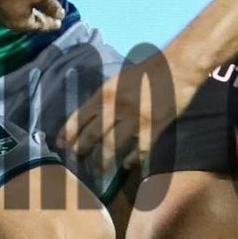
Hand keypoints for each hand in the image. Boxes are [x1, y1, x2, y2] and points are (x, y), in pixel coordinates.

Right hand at [0, 0, 63, 33]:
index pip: (39, 26)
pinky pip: (8, 5)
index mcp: (19, 24)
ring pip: (15, 13)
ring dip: (26, 11)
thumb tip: (61, 15)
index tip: (59, 22)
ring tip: (35, 7)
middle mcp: (6, 21)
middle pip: (26, 21)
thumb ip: (50, 6)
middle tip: (50, 16)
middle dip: (39, 18)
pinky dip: (17, 4)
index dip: (51, 23)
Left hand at [60, 50, 202, 185]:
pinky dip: (131, 160)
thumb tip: (92, 114)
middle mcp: (116, 107)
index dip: (68, 132)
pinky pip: (139, 150)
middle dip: (82, 149)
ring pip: (113, 146)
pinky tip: (127, 166)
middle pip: (93, 134)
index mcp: (106, 93)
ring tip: (99, 170)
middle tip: (75, 160)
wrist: (177, 67)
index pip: (80, 116)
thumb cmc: (148, 71)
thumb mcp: (119, 79)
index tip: (60, 144)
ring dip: (104, 161)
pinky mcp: (153, 128)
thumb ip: (106, 96)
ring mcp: (135, 120)